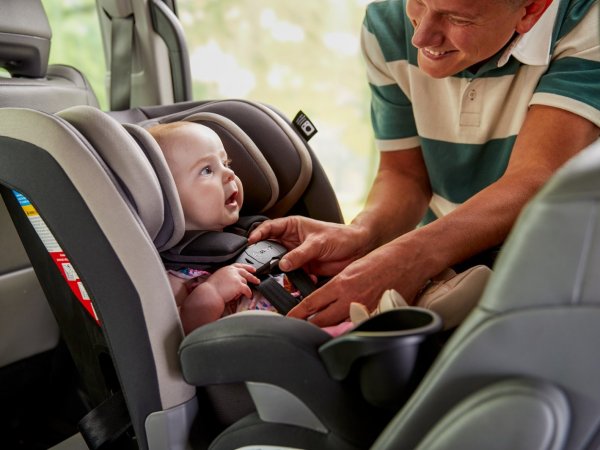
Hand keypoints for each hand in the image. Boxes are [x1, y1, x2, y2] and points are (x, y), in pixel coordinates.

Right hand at [204, 263, 259, 303]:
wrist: (210, 294)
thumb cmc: (211, 288)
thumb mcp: (218, 277)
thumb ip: (226, 277)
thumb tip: (231, 281)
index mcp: (226, 268)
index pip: (239, 265)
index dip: (246, 267)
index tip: (252, 268)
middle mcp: (232, 271)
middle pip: (246, 272)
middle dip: (252, 276)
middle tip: (257, 280)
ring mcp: (236, 277)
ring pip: (245, 282)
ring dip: (246, 288)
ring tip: (247, 293)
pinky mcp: (239, 285)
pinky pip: (247, 289)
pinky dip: (248, 293)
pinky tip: (249, 296)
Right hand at [248, 216, 369, 275]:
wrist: (357, 249)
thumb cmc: (340, 236)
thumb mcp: (318, 243)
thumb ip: (300, 254)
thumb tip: (283, 264)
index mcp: (292, 226)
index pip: (269, 227)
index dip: (258, 234)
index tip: (251, 242)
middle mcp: (291, 240)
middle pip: (270, 247)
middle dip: (264, 256)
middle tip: (260, 265)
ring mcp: (296, 255)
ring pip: (279, 264)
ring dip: (279, 271)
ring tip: (280, 275)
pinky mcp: (303, 268)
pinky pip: (292, 275)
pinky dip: (293, 279)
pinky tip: (301, 279)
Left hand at [287, 238, 429, 325]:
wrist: (406, 260)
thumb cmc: (381, 260)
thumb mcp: (352, 269)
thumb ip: (338, 285)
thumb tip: (324, 298)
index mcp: (341, 284)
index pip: (313, 303)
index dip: (298, 313)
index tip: (288, 319)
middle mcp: (350, 298)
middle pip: (322, 320)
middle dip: (308, 326)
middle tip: (298, 329)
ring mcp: (364, 309)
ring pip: (338, 326)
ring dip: (327, 329)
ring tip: (316, 333)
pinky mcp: (376, 315)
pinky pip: (357, 327)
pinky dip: (348, 330)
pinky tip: (344, 333)